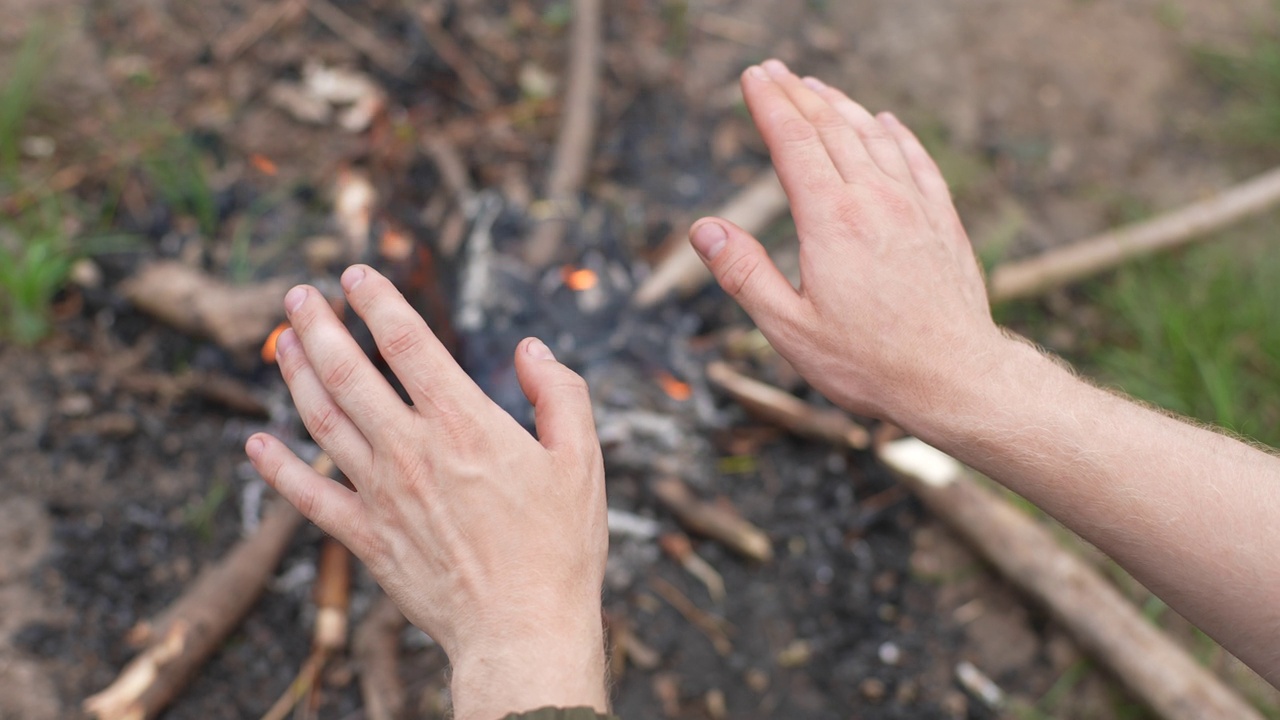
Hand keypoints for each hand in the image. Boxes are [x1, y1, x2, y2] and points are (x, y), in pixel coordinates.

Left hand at [245, 265, 608, 718]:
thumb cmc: (560, 546)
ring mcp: (382, 494)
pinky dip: (277, 469)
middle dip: (318, 326)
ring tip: (280, 343)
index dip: (377, 301)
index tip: (355, 274)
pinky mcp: (367, 538)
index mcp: (465, 423)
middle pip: (348, 371)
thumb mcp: (582, 459)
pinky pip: (309, 497)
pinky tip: (257, 444)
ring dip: (295, 377)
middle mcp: (411, 449)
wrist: (523, 629)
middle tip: (298, 295)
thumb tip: (530, 347)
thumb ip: (560, 393)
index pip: (407, 341)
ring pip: (322, 421)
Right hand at [691, 59, 1007, 423]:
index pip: (792, 143)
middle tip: (774, 70)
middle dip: (797, 94)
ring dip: (841, 106)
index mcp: (830, 220)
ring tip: (818, 87)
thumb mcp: (789, 328)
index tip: (752, 78)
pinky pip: (916, 160)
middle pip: (830, 128)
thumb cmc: (867, 362)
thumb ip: (744, 274)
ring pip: (873, 136)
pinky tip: (887, 122)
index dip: (769, 105)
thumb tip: (704, 229)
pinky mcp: (942, 222)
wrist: (954, 378)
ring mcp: (913, 206)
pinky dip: (896, 134)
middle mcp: (874, 199)